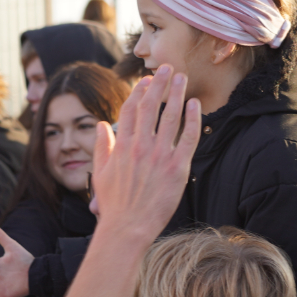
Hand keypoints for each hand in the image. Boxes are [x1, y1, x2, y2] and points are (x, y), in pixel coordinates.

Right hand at [84, 64, 199, 240]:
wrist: (127, 228)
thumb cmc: (113, 204)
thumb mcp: (101, 173)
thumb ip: (102, 147)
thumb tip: (101, 126)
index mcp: (122, 146)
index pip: (131, 110)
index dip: (139, 92)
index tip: (146, 80)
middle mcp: (140, 146)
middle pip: (151, 107)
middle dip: (159, 84)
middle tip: (167, 68)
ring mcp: (159, 156)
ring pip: (170, 116)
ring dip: (176, 94)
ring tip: (182, 77)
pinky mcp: (177, 168)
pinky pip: (188, 137)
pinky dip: (192, 119)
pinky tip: (194, 104)